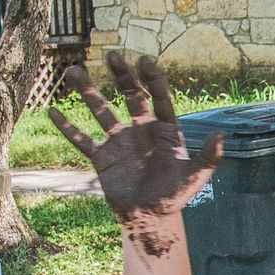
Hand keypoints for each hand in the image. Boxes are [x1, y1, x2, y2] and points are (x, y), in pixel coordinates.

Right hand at [49, 51, 223, 250]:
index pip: (159, 99)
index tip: (144, 62)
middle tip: (111, 55)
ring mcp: (120, 142)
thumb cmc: (174, 198)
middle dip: (121, 76)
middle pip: (130, 96)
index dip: (153, 80)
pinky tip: (52, 110)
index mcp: (164, 131)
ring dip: (88, 92)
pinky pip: (82, 139)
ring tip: (73, 71)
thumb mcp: (194, 177)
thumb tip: (222, 136)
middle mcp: (141, 131)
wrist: (149, 219)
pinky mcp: (102, 158)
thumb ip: (208, 157)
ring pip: (101, 111)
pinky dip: (67, 127)